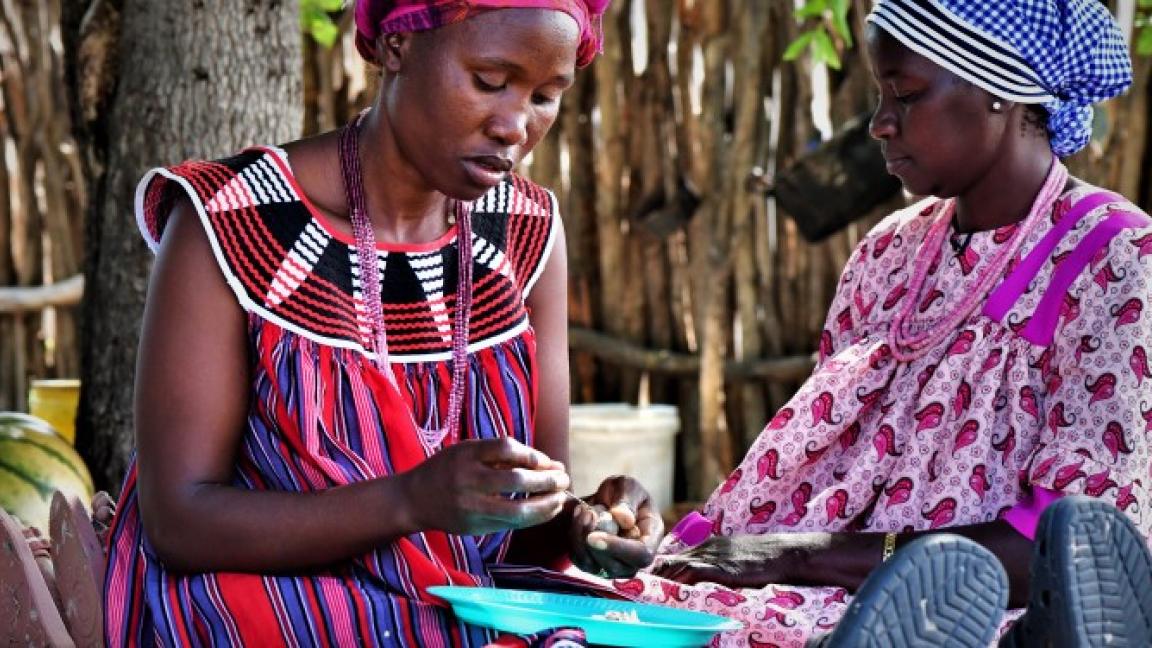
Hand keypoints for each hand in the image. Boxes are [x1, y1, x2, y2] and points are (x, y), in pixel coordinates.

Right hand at [402, 437, 569, 535]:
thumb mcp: (467, 451)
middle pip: (516, 480)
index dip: (533, 455)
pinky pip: (511, 523)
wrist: (414, 499)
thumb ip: (499, 454)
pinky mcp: (475, 526)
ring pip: (517, 510)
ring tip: (561, 498)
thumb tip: (545, 462)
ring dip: (546, 504)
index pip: (506, 448)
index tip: (548, 461)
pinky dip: (533, 517)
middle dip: (547, 480)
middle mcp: (468, 480)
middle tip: (565, 478)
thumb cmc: (447, 470)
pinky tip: (546, 510)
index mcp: (466, 454)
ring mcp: (471, 506)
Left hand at [569, 476, 663, 577]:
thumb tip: (624, 520)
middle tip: (587, 511)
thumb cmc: (623, 493)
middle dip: (594, 539)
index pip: (640, 555)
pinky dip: (574, 537)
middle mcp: (634, 560)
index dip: (618, 548)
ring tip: (584, 510)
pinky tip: (578, 517)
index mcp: (651, 539)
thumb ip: (627, 500)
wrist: (607, 500)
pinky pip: (579, 559)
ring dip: (581, 536)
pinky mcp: (593, 566)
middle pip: (614, 565)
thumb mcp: (628, 486)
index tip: (594, 536)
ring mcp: (614, 567)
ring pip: (593, 564)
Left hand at [651, 533, 821, 587]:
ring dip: (657, 578)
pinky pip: (692, 573)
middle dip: (648, 574)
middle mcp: (704, 549)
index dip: (654, 569)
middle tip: (630, 586)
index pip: (672, 557)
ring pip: (675, 565)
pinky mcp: (720, 567)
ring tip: (639, 590)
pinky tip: (665, 590)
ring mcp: (711, 556)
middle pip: (667, 560)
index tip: (638, 580)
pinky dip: (676, 580)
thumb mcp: (732, 559)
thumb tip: (698, 582)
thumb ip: (714, 567)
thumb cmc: (761, 559)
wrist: (782, 553)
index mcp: (705, 546)